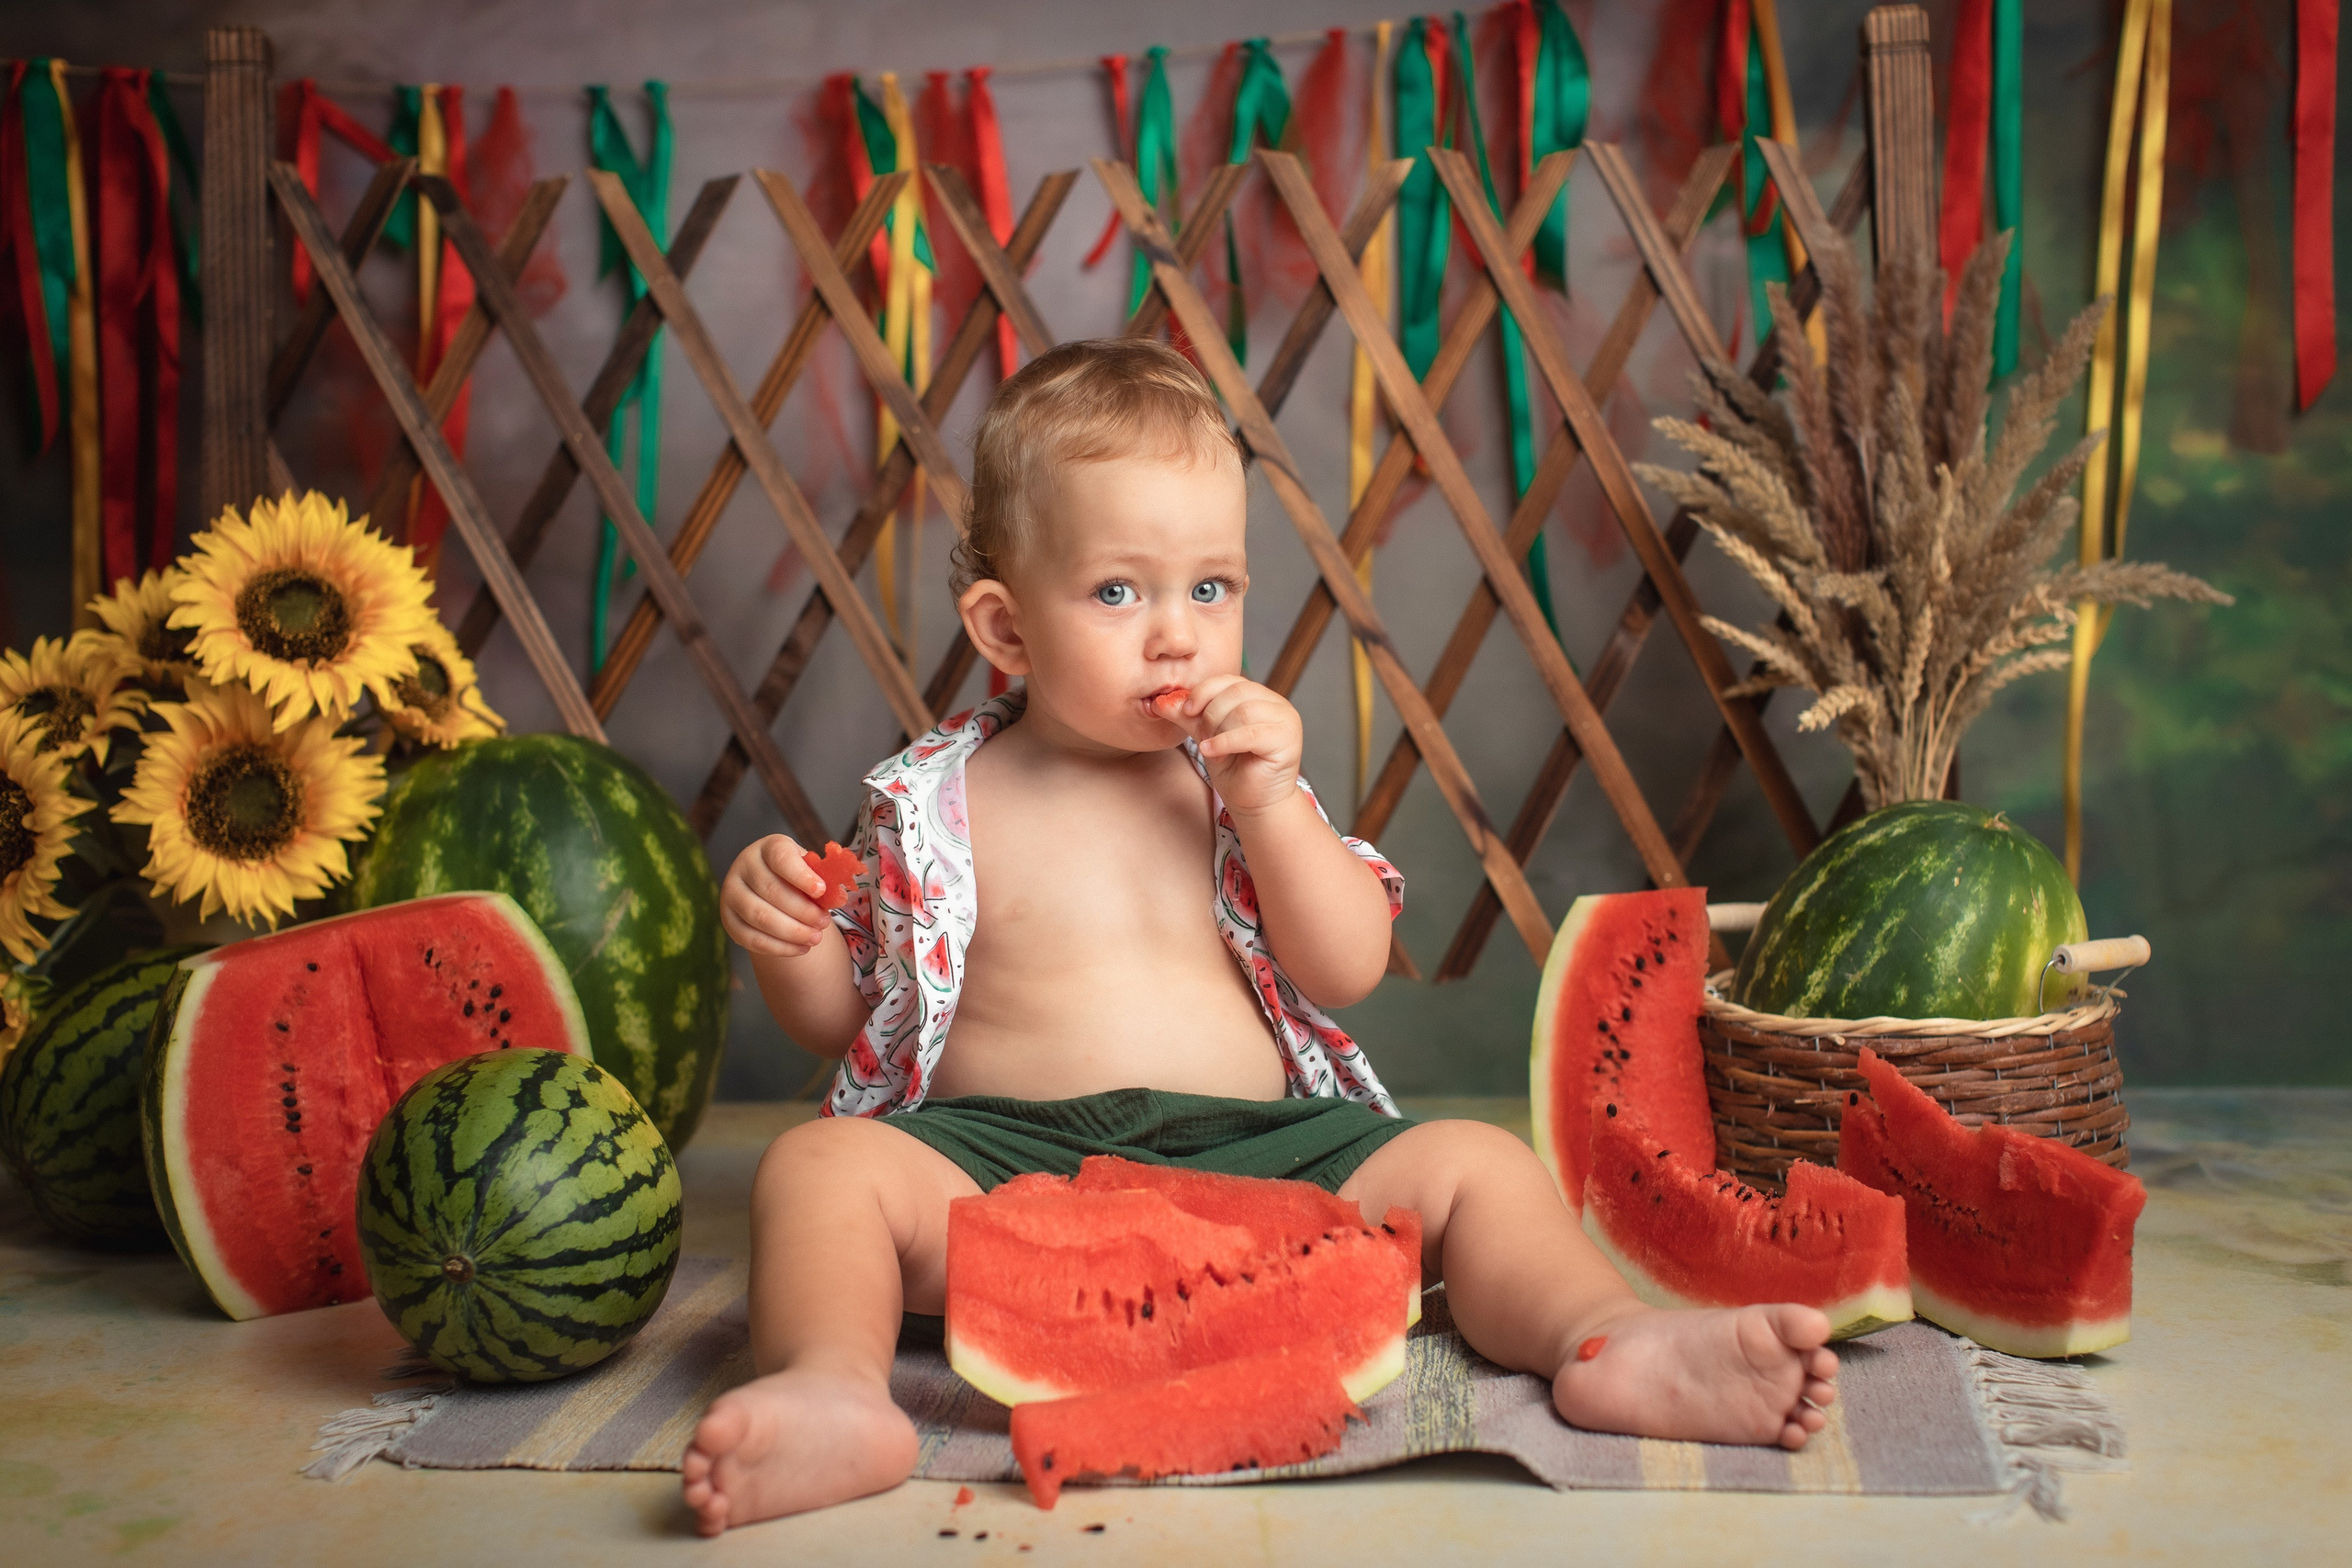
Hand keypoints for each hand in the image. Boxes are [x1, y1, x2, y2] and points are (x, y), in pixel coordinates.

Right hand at [720, 835, 833, 957]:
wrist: (770, 890)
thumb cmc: (795, 878)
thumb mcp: (809, 871)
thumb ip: (823, 880)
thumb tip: (838, 897)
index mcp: (767, 848)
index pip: (781, 858)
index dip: (801, 875)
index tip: (821, 890)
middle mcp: (744, 867)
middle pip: (771, 891)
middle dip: (802, 911)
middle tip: (824, 922)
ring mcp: (731, 893)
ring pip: (760, 917)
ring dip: (792, 931)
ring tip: (815, 938)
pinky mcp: (729, 920)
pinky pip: (752, 939)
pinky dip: (779, 947)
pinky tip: (801, 948)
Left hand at [1157, 674, 1302, 817]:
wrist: (1254, 803)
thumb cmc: (1235, 769)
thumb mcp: (1207, 736)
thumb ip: (1188, 717)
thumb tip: (1159, 701)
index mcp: (1260, 697)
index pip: (1229, 680)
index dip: (1204, 691)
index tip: (1187, 710)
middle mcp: (1277, 704)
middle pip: (1236, 693)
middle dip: (1211, 714)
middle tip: (1203, 737)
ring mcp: (1286, 720)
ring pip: (1243, 711)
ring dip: (1219, 730)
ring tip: (1211, 749)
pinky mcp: (1288, 740)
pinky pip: (1250, 733)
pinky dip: (1225, 742)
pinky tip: (1212, 752)